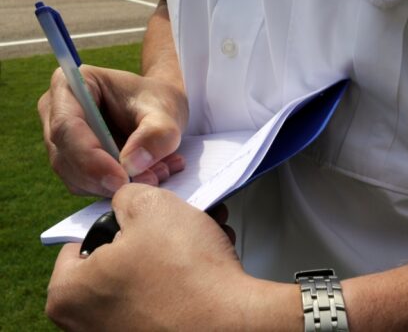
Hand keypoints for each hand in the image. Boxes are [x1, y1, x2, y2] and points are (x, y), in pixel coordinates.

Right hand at [37, 65, 188, 196]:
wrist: (161, 109)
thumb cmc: (158, 100)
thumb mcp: (167, 111)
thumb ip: (156, 134)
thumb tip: (131, 165)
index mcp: (71, 84)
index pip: (67, 127)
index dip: (90, 158)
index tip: (122, 178)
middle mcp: (56, 111)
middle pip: (66, 156)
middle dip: (105, 177)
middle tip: (148, 180)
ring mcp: (61, 139)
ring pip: (74, 177)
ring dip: (113, 185)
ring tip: (157, 172)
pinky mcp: (72, 161)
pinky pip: (86, 185)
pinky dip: (116, 187)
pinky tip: (147, 175)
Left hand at [46, 184, 298, 330]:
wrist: (231, 321)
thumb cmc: (189, 274)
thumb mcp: (151, 205)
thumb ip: (128, 195)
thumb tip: (128, 202)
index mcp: (69, 295)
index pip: (80, 243)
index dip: (116, 223)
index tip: (141, 222)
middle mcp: (87, 324)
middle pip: (117, 261)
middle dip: (151, 239)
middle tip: (174, 229)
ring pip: (145, 278)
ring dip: (173, 257)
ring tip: (200, 244)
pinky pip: (164, 301)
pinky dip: (183, 283)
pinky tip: (206, 270)